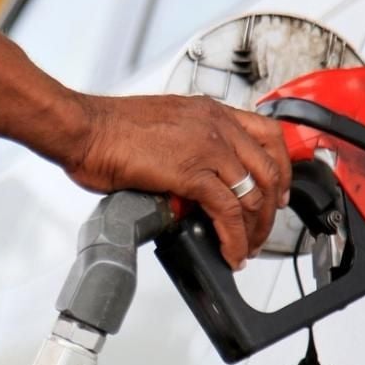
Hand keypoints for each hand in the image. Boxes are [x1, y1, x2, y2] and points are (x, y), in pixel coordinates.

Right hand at [66, 93, 291, 268]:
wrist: (85, 129)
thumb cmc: (109, 129)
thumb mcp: (163, 130)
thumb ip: (187, 150)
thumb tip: (191, 185)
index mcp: (210, 112)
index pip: (267, 136)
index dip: (280, 169)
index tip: (277, 192)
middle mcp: (215, 126)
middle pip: (269, 169)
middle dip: (271, 210)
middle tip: (262, 232)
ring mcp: (207, 148)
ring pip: (254, 194)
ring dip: (255, 229)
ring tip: (246, 250)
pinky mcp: (192, 172)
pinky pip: (228, 211)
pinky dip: (235, 238)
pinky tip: (231, 252)